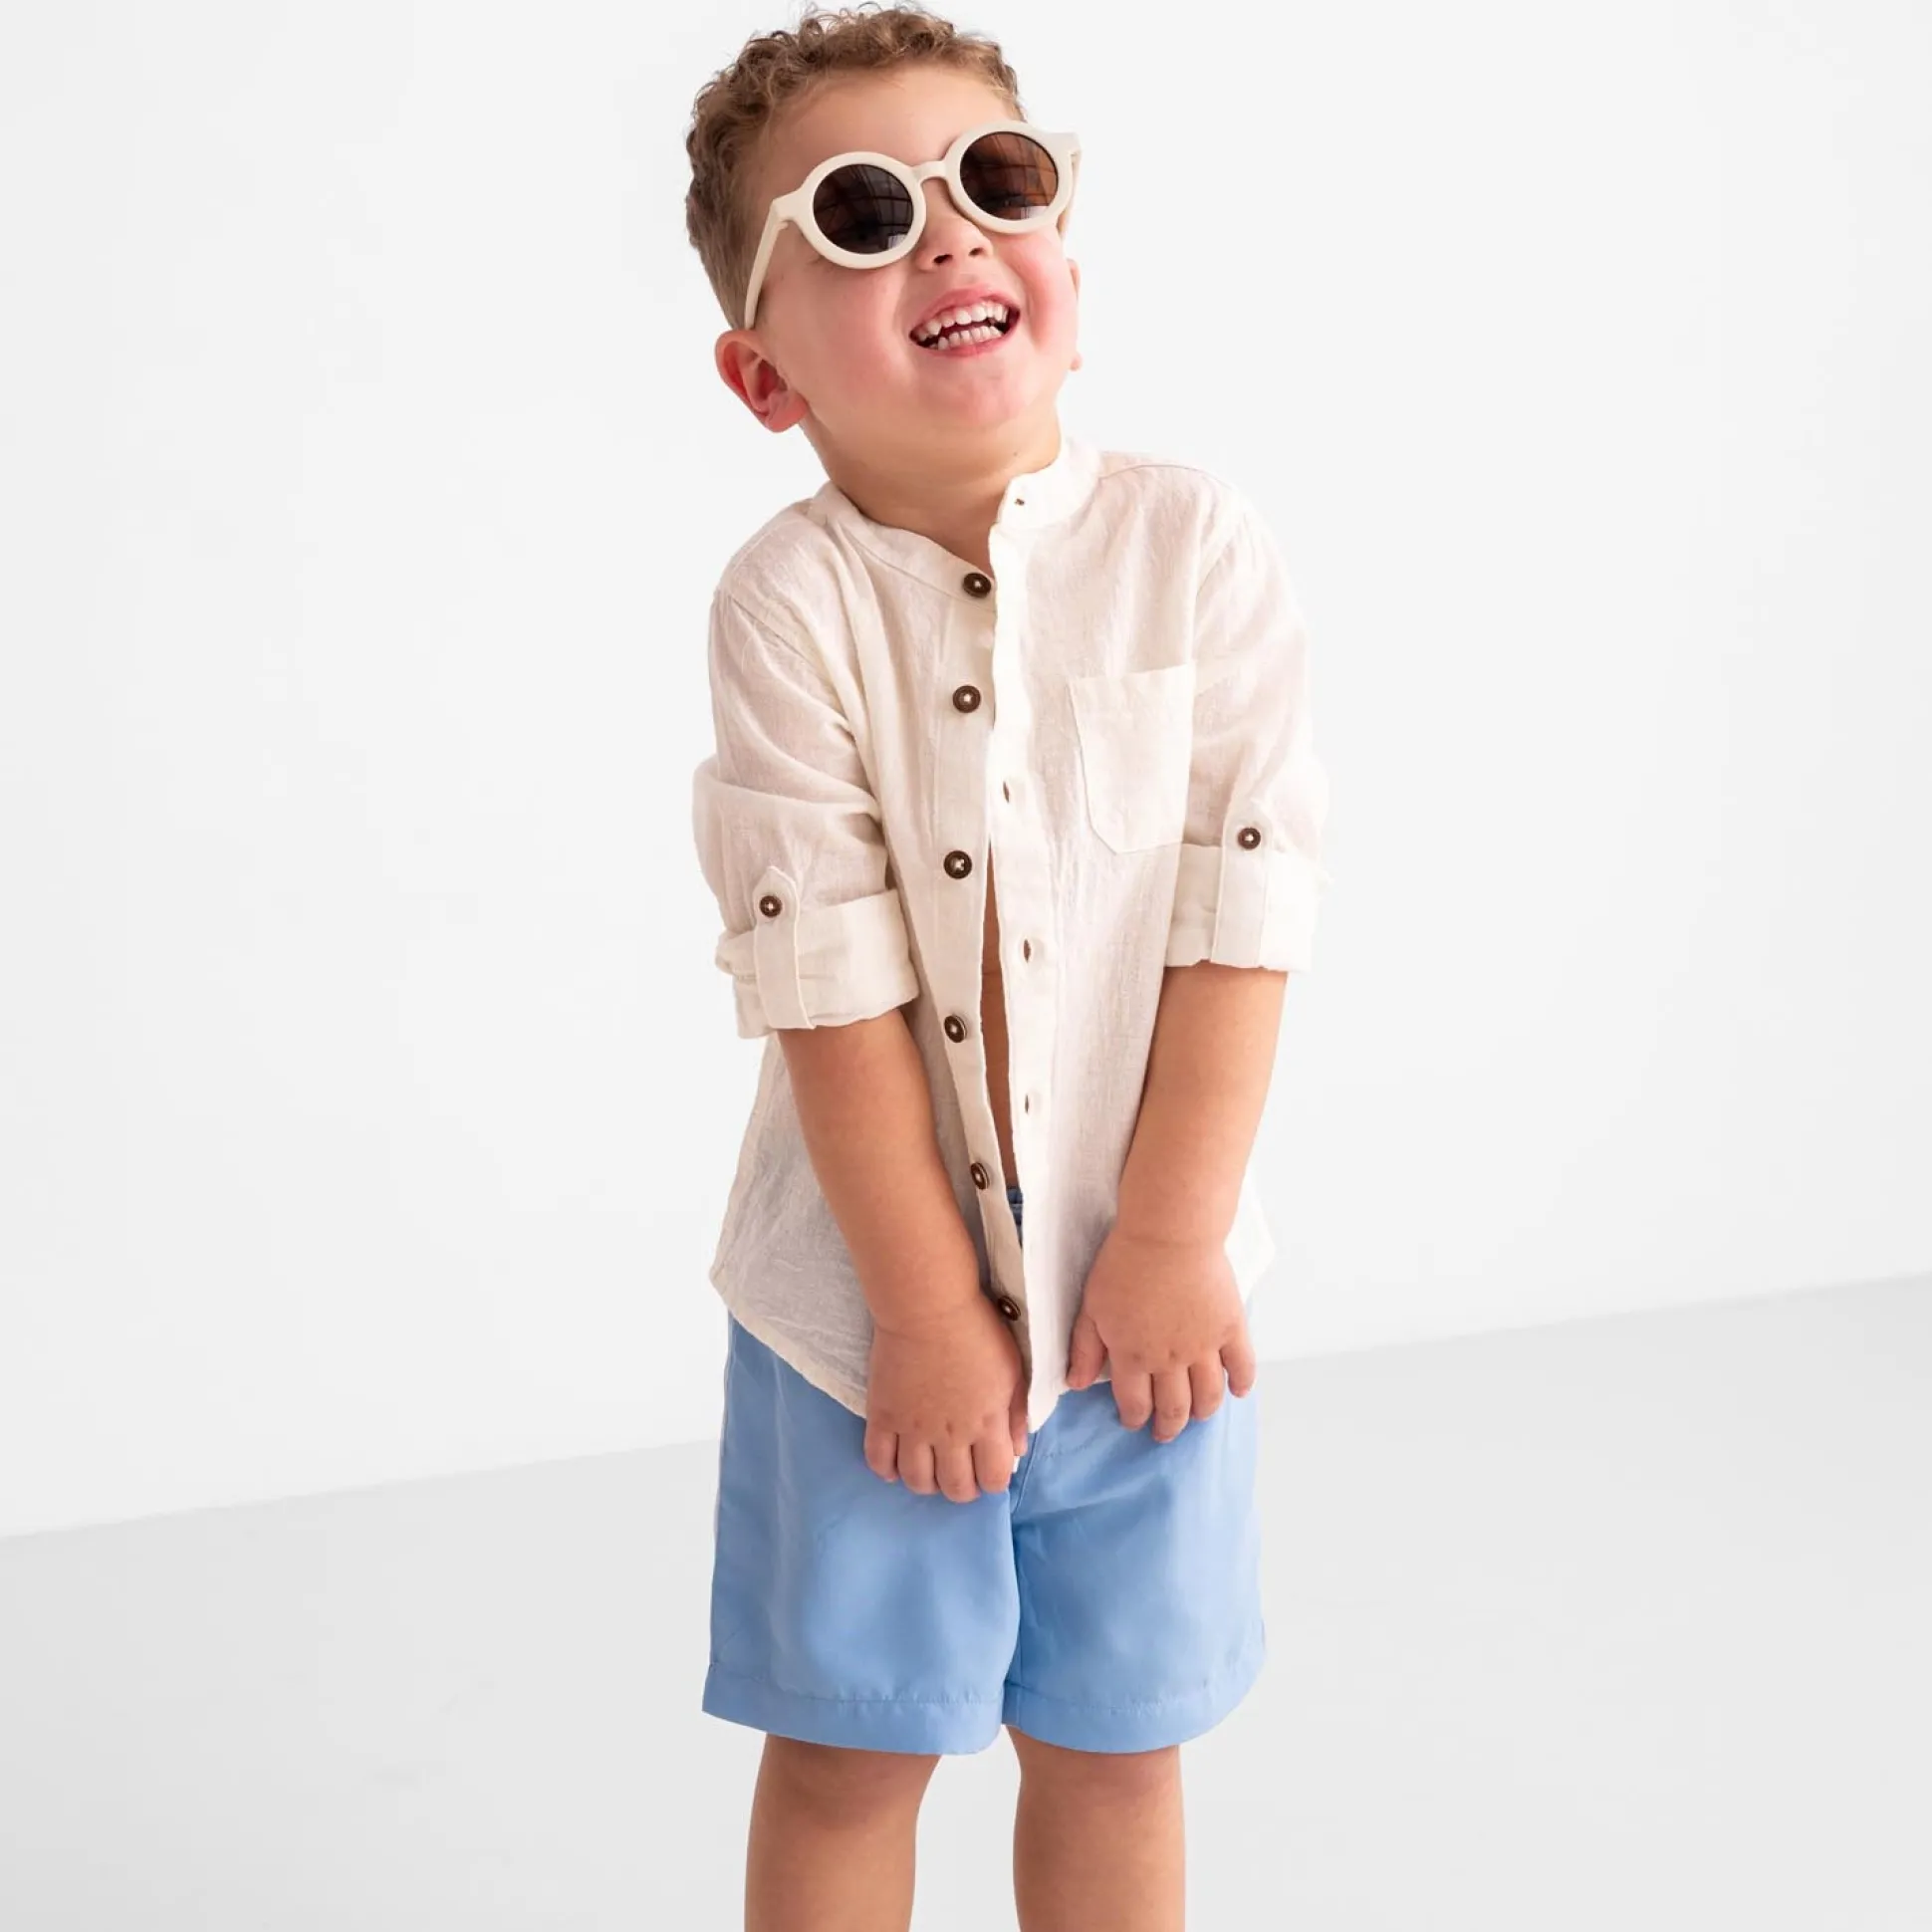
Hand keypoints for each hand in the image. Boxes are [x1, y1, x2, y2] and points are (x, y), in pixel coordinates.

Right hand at [865, 1291, 1029, 1502]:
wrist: (927, 1305)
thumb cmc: (977, 1329)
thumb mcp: (1013, 1369)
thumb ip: (1016, 1414)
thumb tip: (1017, 1450)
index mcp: (987, 1423)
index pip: (994, 1479)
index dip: (993, 1481)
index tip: (989, 1469)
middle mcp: (950, 1435)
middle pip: (955, 1489)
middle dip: (961, 1488)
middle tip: (960, 1471)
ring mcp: (913, 1429)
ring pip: (916, 1482)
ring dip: (926, 1483)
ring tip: (929, 1467)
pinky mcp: (883, 1416)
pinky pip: (878, 1460)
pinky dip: (887, 1470)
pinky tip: (896, 1463)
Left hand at [1066, 1225, 1256, 1440]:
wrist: (1168, 1235)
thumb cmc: (1124, 1263)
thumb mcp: (1091, 1306)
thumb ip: (1085, 1348)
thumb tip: (1077, 1384)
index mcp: (1132, 1357)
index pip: (1135, 1403)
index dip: (1134, 1417)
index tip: (1134, 1422)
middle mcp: (1169, 1361)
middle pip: (1173, 1408)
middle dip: (1168, 1427)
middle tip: (1166, 1433)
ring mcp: (1203, 1347)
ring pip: (1207, 1395)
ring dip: (1202, 1412)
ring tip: (1199, 1416)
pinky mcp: (1230, 1328)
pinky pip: (1242, 1365)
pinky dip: (1242, 1383)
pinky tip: (1238, 1391)